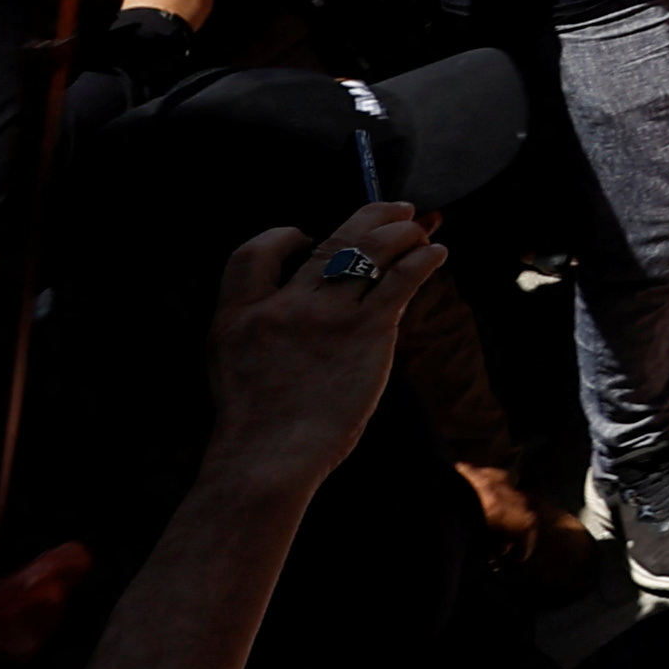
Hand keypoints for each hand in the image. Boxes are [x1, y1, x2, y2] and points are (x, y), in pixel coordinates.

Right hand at [209, 200, 440, 493]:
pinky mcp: (365, 332)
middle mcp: (281, 306)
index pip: (254, 251)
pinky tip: (434, 254)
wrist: (266, 459)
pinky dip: (422, 259)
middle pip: (329, 241)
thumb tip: (306, 298)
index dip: (283, 235)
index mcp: (237, 315)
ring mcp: (324, 316)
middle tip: (394, 209)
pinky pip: (400, 280)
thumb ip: (262, 327)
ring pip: (371, 250)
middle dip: (368, 216)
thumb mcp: (234, 364)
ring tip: (418, 228)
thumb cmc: (256, 425)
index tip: (309, 236)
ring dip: (401, 232)